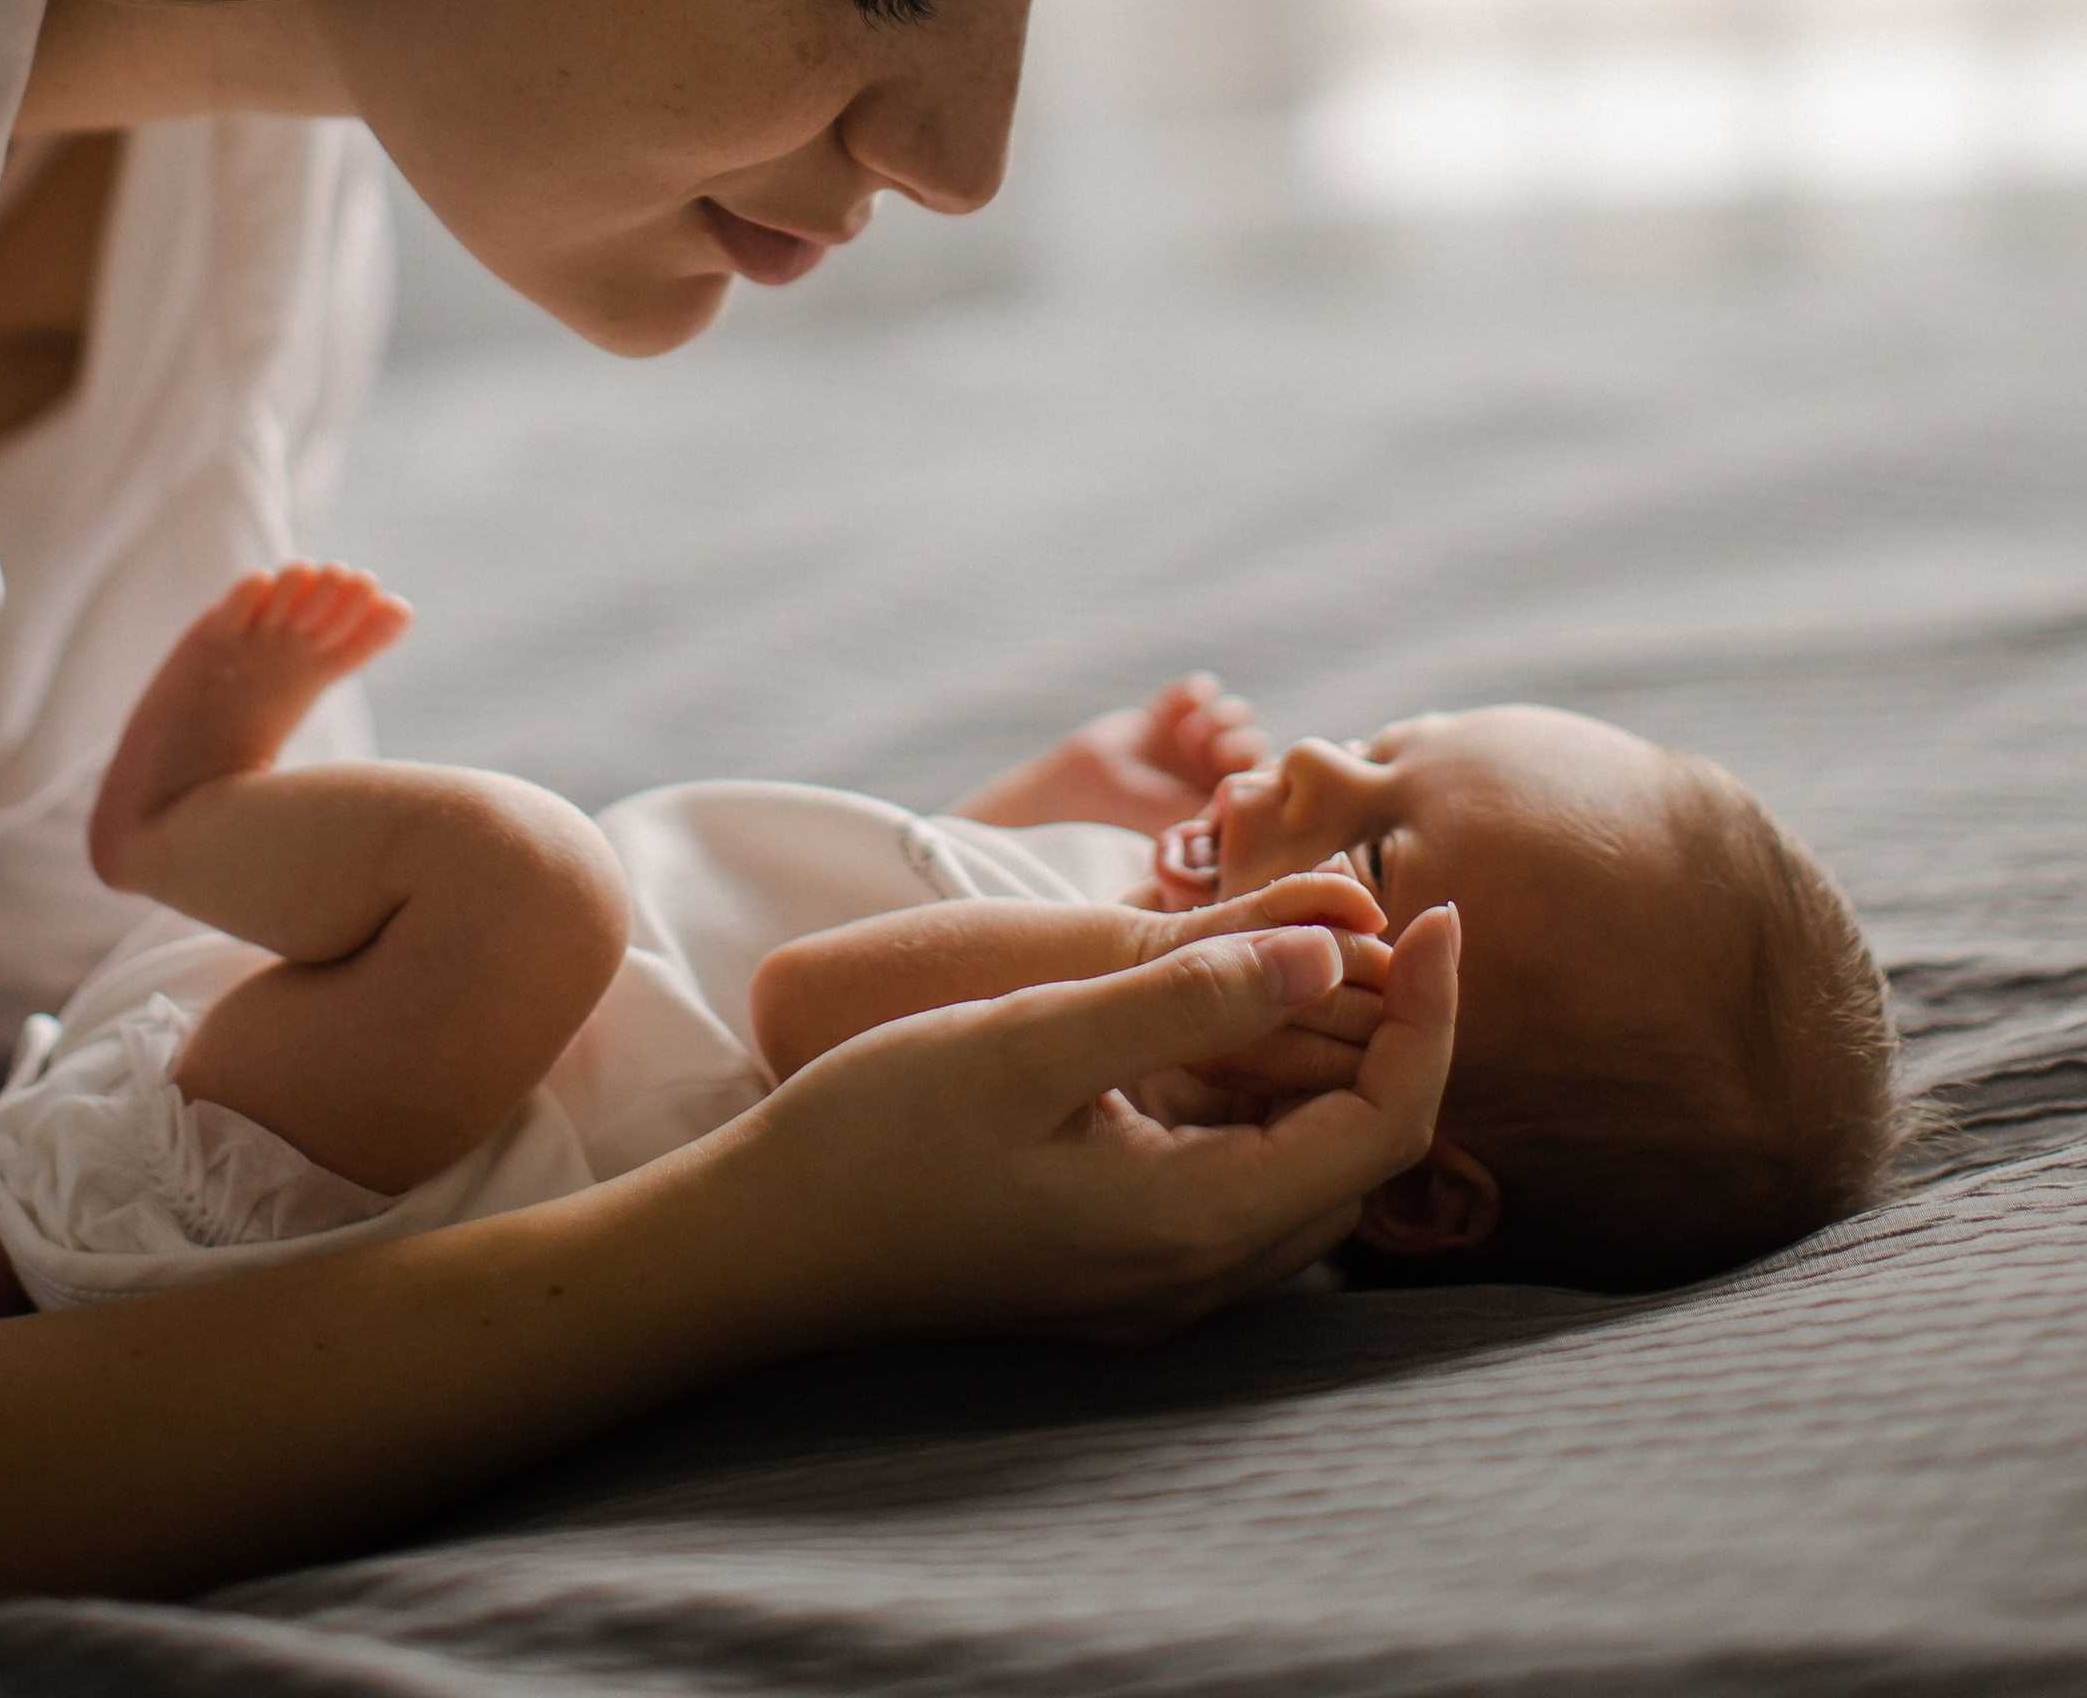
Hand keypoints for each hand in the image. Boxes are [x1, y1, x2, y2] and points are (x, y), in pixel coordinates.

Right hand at [714, 896, 1458, 1346]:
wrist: (762, 1245)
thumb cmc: (881, 1131)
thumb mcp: (1032, 1037)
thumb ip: (1184, 1000)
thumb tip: (1329, 961)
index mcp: (1193, 1226)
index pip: (1385, 1128)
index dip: (1431, 1016)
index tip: (1434, 910)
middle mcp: (1194, 1278)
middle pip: (1362, 1161)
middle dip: (1398, 1038)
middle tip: (1393, 922)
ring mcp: (1152, 1286)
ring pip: (1306, 1177)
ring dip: (1337, 1070)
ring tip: (1330, 959)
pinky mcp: (1112, 1269)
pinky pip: (1242, 1188)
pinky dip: (1271, 1105)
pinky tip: (1234, 1032)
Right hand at [956, 673, 1265, 834]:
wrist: (1073, 792)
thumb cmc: (1125, 819)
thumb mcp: (1179, 821)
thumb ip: (1221, 813)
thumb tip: (1266, 808)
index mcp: (1218, 806)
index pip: (1262, 781)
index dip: (1258, 771)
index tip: (1232, 776)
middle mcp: (1208, 774)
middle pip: (1252, 743)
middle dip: (1237, 742)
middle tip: (1211, 752)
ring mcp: (1188, 742)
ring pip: (1233, 714)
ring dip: (1220, 717)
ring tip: (1191, 734)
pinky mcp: (1164, 714)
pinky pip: (1198, 689)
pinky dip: (1195, 692)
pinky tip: (1179, 707)